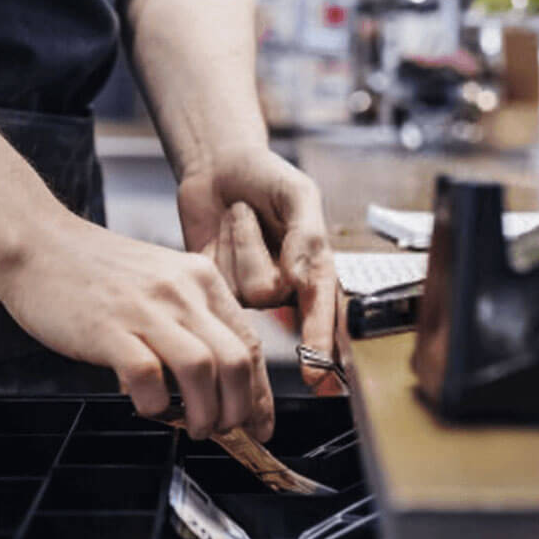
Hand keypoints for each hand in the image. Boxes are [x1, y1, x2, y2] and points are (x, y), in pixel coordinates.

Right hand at [0, 217, 273, 440]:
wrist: (38, 243)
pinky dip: (154, 404)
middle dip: (240, 411)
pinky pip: (148, 377)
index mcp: (199, 278)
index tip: (259, 423)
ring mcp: (146, 308)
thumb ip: (188, 320)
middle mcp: (181, 290)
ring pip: (203, 371)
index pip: (250, 342)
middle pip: (237, 361)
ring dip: (205, 414)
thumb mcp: (159, 281)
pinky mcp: (109, 328)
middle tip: (225, 432)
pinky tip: (146, 404)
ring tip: (192, 427)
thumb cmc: (95, 270)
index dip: (260, 393)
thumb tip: (214, 383)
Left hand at [177, 147, 336, 384]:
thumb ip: (307, 234)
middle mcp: (285, 288)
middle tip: (254, 210)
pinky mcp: (217, 287)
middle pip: (270, 292)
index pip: (323, 313)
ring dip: (237, 239)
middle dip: (256, 246)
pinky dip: (219, 244)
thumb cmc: (265, 176)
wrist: (219, 165)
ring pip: (240, 285)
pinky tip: (223, 228)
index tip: (317, 374)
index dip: (320, 342)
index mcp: (316, 268)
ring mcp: (248, 291)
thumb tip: (300, 277)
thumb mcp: (298, 192)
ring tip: (239, 216)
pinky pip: (215, 280)